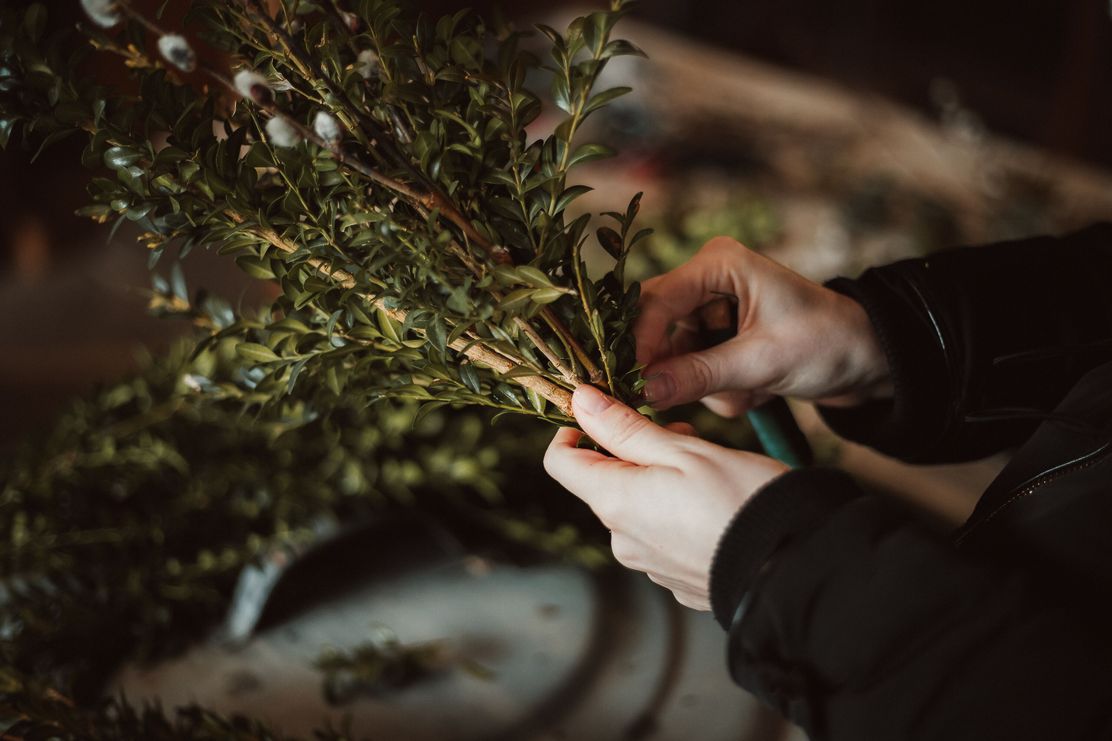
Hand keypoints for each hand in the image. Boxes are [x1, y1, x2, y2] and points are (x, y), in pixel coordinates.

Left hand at [544, 385, 788, 609]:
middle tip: (678, 433)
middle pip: (602, 483)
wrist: (793, 566)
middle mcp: (622, 540)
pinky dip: (675, 512)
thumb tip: (581, 401)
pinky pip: (661, 535)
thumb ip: (624, 428)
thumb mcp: (683, 450)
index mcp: (615, 503)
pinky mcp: (676, 579)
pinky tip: (713, 505)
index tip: (603, 412)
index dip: (574, 430)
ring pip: (634, 507)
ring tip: (705, 467)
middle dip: (630, 451)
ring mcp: (649, 564)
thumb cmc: (742, 500)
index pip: (560, 461)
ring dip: (656, 480)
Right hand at [636, 236, 891, 416]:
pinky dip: (721, 391)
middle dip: (678, 368)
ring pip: (673, 359)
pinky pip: (692, 372)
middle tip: (681, 398)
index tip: (635, 382)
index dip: (641, 342)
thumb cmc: (827, 342)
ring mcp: (709, 313)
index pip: (656, 300)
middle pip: (655, 328)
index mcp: (718, 264)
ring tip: (754, 390)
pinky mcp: (716, 340)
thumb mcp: (763, 361)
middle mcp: (706, 282)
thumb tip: (645, 390)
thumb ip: (700, 374)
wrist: (868, 361)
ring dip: (707, 386)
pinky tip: (758, 390)